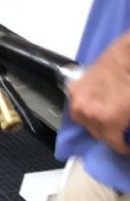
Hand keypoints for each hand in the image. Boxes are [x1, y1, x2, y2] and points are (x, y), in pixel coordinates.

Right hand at [68, 37, 129, 154]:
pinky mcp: (75, 86)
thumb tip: (126, 128)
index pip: (112, 143)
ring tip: (105, 118)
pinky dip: (85, 106)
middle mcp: (88, 113)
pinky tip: (95, 103)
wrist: (128, 53)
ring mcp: (78, 99)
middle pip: (96, 133)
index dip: (122, 147)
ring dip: (94, 121)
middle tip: (118, 131)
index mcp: (108, 120)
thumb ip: (127, 123)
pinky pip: (78, 103)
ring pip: (83, 120)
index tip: (127, 147)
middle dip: (109, 134)